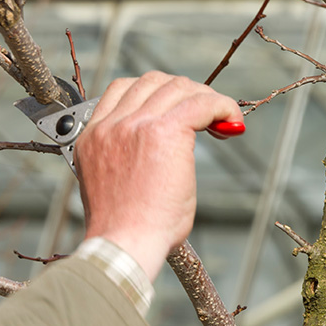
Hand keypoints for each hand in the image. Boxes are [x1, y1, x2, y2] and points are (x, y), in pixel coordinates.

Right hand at [73, 72, 243, 280]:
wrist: (123, 244)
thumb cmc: (125, 231)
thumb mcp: (115, 185)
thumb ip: (130, 160)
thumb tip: (161, 157)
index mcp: (94, 136)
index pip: (123, 89)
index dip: (155, 93)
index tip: (177, 110)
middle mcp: (111, 125)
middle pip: (152, 81)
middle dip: (183, 92)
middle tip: (204, 117)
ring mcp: (134, 125)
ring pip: (178, 87)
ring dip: (204, 99)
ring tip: (222, 122)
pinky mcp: (163, 132)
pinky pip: (201, 102)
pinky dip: (222, 107)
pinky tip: (232, 123)